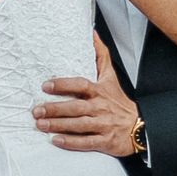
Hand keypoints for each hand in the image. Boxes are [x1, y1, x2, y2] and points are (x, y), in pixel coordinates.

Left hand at [35, 37, 141, 157]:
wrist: (140, 127)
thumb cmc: (120, 102)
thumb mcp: (111, 77)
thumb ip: (101, 56)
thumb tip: (92, 33)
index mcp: (100, 91)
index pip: (80, 85)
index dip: (63, 85)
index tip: (45, 86)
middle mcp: (100, 107)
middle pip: (75, 107)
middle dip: (54, 109)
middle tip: (36, 110)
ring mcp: (103, 125)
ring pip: (78, 125)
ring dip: (58, 125)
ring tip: (40, 125)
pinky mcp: (105, 141)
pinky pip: (86, 142)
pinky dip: (71, 142)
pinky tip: (56, 140)